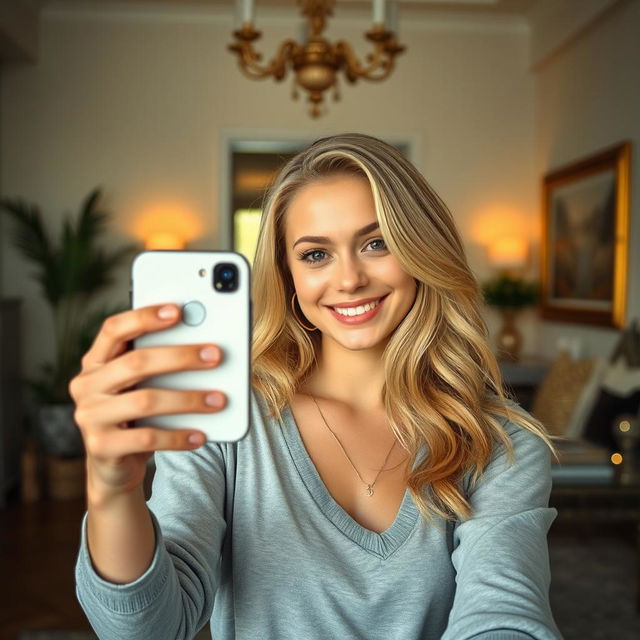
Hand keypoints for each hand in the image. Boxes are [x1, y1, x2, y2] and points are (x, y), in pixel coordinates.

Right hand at [69, 304, 225, 502]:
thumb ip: (161, 365)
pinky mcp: (101, 447)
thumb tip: (207, 347)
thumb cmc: (136, 415)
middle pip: (136, 362)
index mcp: (96, 361)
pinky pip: (147, 438)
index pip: (114, 329)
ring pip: (145, 401)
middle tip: (215, 356)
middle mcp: (87, 385)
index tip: (178, 311)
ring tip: (219, 400)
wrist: (114, 465)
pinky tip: (200, 434)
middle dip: (181, 357)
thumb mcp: (143, 385)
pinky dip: (178, 436)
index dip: (144, 317)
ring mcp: (90, 416)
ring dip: (188, 399)